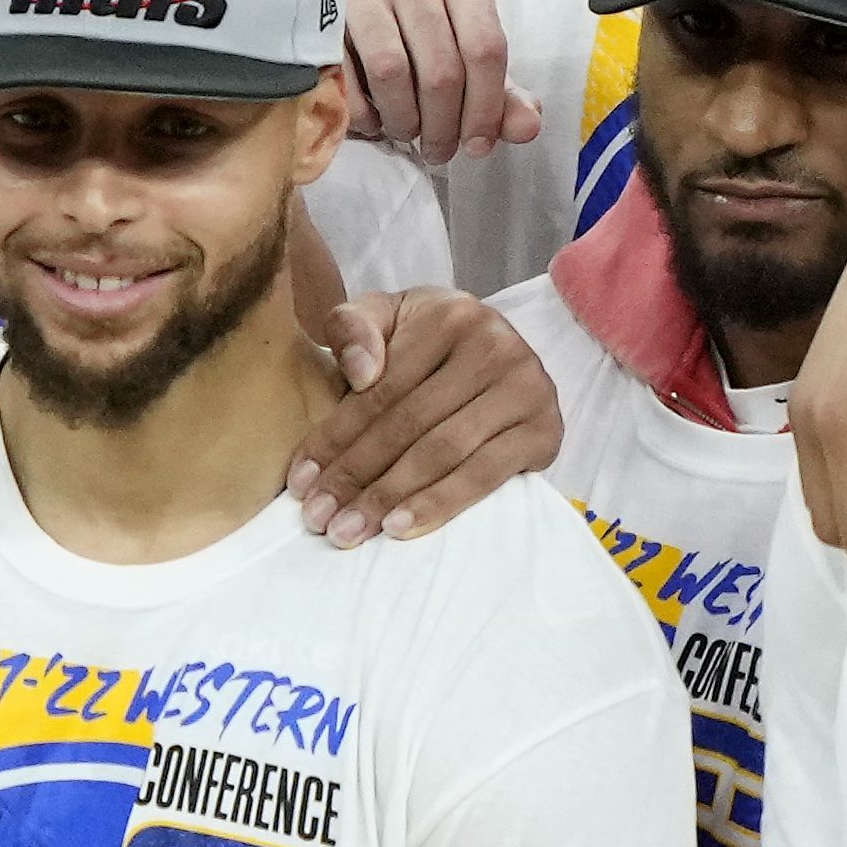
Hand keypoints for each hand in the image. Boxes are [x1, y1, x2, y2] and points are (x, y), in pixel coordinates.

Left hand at [287, 287, 557, 542]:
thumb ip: (353, 327)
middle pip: (409, 425)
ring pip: (444, 453)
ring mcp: (528, 389)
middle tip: (320, 519)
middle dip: (357, 477)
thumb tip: (361, 372)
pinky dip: (441, 504)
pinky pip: (485, 475)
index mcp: (450, 316)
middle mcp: (495, 347)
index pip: (381, 390)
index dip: (335, 438)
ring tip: (350, 530)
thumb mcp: (384, 316)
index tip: (300, 482)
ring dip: (391, 497)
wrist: (495, 348)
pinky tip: (402, 528)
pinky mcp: (546, 430)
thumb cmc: (424, 339)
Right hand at [342, 0, 534, 157]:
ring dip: (404, 120)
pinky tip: (375, 121)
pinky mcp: (323, 13)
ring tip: (406, 133)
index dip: (485, 108)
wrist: (349, 13)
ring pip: (392, 71)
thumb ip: (502, 97)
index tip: (477, 146)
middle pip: (442, 67)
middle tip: (438, 152)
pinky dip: (364, 113)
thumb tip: (527, 128)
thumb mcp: (467, 63)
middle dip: (443, 125)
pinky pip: (345, 77)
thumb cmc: (417, 38)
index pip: (486, 48)